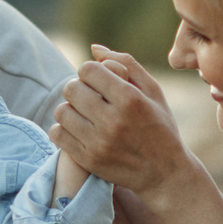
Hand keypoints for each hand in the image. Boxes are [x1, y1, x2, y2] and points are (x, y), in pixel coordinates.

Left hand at [52, 47, 201, 201]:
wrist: (165, 174)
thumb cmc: (160, 127)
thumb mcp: (153, 92)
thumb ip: (126, 64)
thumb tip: (94, 49)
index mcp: (130, 100)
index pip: (89, 70)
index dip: (90, 71)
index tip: (98, 80)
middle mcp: (113, 121)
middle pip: (71, 89)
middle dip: (78, 87)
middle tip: (89, 96)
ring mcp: (98, 143)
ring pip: (62, 111)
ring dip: (70, 108)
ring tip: (84, 113)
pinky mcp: (88, 160)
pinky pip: (57, 134)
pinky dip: (63, 128)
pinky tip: (78, 129)